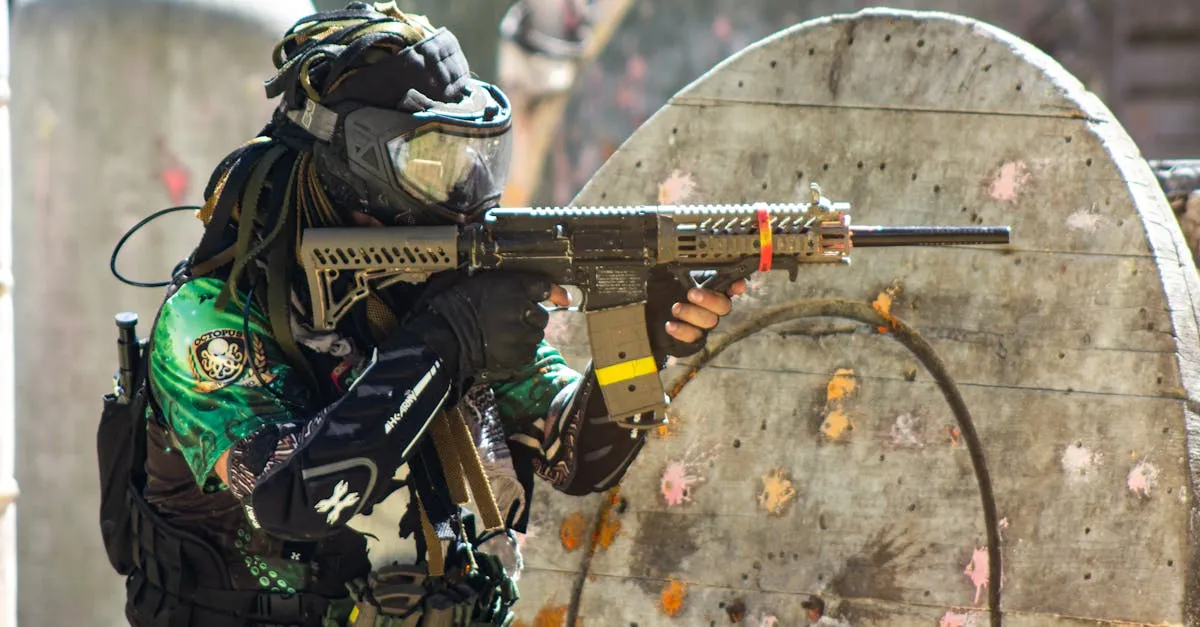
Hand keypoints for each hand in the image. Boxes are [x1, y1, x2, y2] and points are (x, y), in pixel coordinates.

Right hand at [420, 271, 566, 382]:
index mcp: (513, 288)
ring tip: (506, 336)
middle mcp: (522, 310)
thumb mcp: (474, 281)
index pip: (544, 287)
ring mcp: (521, 335)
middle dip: (532, 317)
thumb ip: (498, 282)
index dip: (555, 293)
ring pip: (537, 335)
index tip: (563, 299)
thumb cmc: (452, 306)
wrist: (443, 337)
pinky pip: (528, 353)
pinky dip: (520, 351)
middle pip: (542, 315)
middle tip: (514, 320)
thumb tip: (508, 284)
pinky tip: (504, 348)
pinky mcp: (517, 356)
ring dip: (526, 335)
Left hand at [644, 268, 744, 360]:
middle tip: (692, 294)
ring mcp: (703, 323)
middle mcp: (711, 307)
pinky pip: (693, 337)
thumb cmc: (664, 289)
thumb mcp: (672, 274)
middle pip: (723, 306)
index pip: (731, 286)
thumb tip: (687, 257)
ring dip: (692, 314)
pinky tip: (670, 325)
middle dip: (709, 300)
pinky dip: (682, 331)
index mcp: (711, 288)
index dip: (736, 286)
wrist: (649, 311)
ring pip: (709, 321)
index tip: (735, 286)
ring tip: (675, 308)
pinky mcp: (693, 338)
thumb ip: (685, 268)